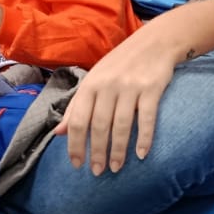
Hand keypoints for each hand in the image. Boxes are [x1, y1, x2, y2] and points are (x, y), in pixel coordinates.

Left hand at [53, 31, 176, 174]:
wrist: (155, 42)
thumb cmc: (121, 64)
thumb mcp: (95, 80)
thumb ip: (77, 106)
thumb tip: (59, 132)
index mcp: (90, 85)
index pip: (77, 120)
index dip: (75, 145)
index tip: (77, 164)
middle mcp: (108, 86)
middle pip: (99, 126)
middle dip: (97, 152)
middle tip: (98, 172)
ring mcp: (130, 87)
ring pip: (121, 125)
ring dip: (118, 150)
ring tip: (116, 167)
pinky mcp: (152, 88)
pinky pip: (147, 118)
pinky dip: (145, 138)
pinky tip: (142, 154)